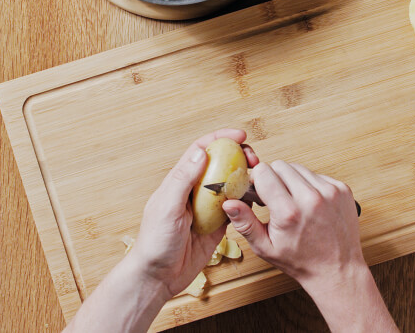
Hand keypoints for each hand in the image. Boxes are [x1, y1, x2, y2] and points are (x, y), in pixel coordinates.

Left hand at [128, 129, 258, 298]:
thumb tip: (202, 152)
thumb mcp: (167, 206)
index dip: (220, 138)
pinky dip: (247, 202)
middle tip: (255, 159)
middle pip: (221, 164)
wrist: (158, 277)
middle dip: (239, 157)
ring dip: (245, 178)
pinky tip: (255, 200)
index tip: (240, 136)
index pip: (202, 151)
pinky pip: (236, 208)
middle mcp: (195, 191)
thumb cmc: (155, 241)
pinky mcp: (218, 225)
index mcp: (180, 181)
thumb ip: (183, 179)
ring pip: (231, 185)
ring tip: (259, 178)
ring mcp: (208, 208)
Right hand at [223, 162, 397, 331]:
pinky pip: (316, 174)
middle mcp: (311, 198)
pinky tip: (309, 204)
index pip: (264, 172)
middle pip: (280, 165)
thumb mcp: (266, 248)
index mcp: (289, 212)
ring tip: (293, 202)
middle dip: (273, 178)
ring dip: (291, 180)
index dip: (257, 180)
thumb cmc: (301, 261)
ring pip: (298, 168)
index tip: (260, 194)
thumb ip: (245, 223)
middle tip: (275, 199)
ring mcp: (330, 191)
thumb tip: (229, 202)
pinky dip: (309, 184)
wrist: (338, 270)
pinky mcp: (342, 189)